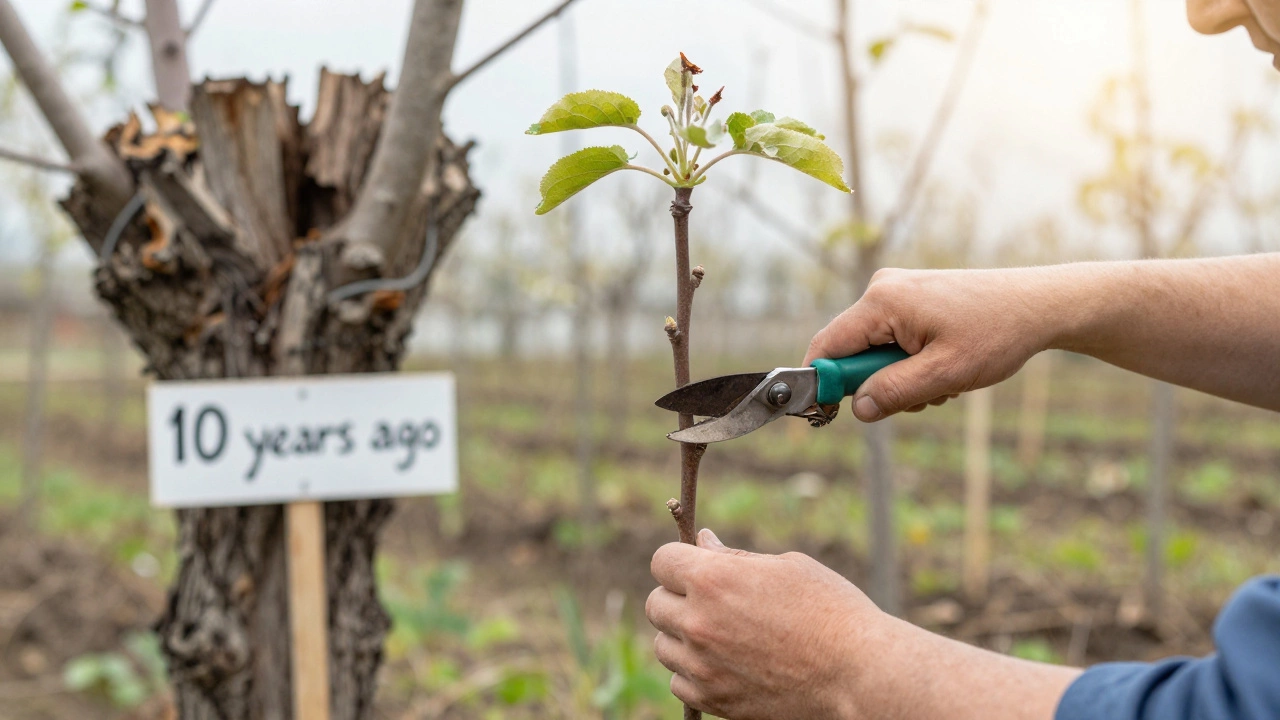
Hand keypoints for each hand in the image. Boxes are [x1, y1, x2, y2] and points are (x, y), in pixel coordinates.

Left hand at [646, 529, 878, 718]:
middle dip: (677, 598)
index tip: (697, 567)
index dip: (679, 560)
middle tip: (712, 602)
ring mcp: (703, 666)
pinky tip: (724, 664)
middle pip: (655, 605)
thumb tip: (702, 542)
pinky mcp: (715, 701)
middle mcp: (699, 623)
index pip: (661, 561)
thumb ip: (734, 556)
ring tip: (723, 635)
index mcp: (714, 580)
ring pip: (663, 647)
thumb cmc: (832, 611)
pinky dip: (694, 674)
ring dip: (682, 638)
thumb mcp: (787, 567)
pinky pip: (679, 685)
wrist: (860, 674)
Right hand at [803, 267, 1062, 421]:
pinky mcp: (912, 298)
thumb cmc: (997, 333)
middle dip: (879, 382)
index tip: (830, 414)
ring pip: (874, 350)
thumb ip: (895, 392)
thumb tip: (857, 409)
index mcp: (883, 302)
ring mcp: (897, 291)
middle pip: (851, 351)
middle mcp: (883, 290)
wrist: (1040, 305)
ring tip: (944, 378)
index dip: (823, 383)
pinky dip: (912, 361)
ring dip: (901, 376)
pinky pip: (892, 340)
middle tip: (922, 395)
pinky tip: (945, 363)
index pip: (827, 345)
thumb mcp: (945, 374)